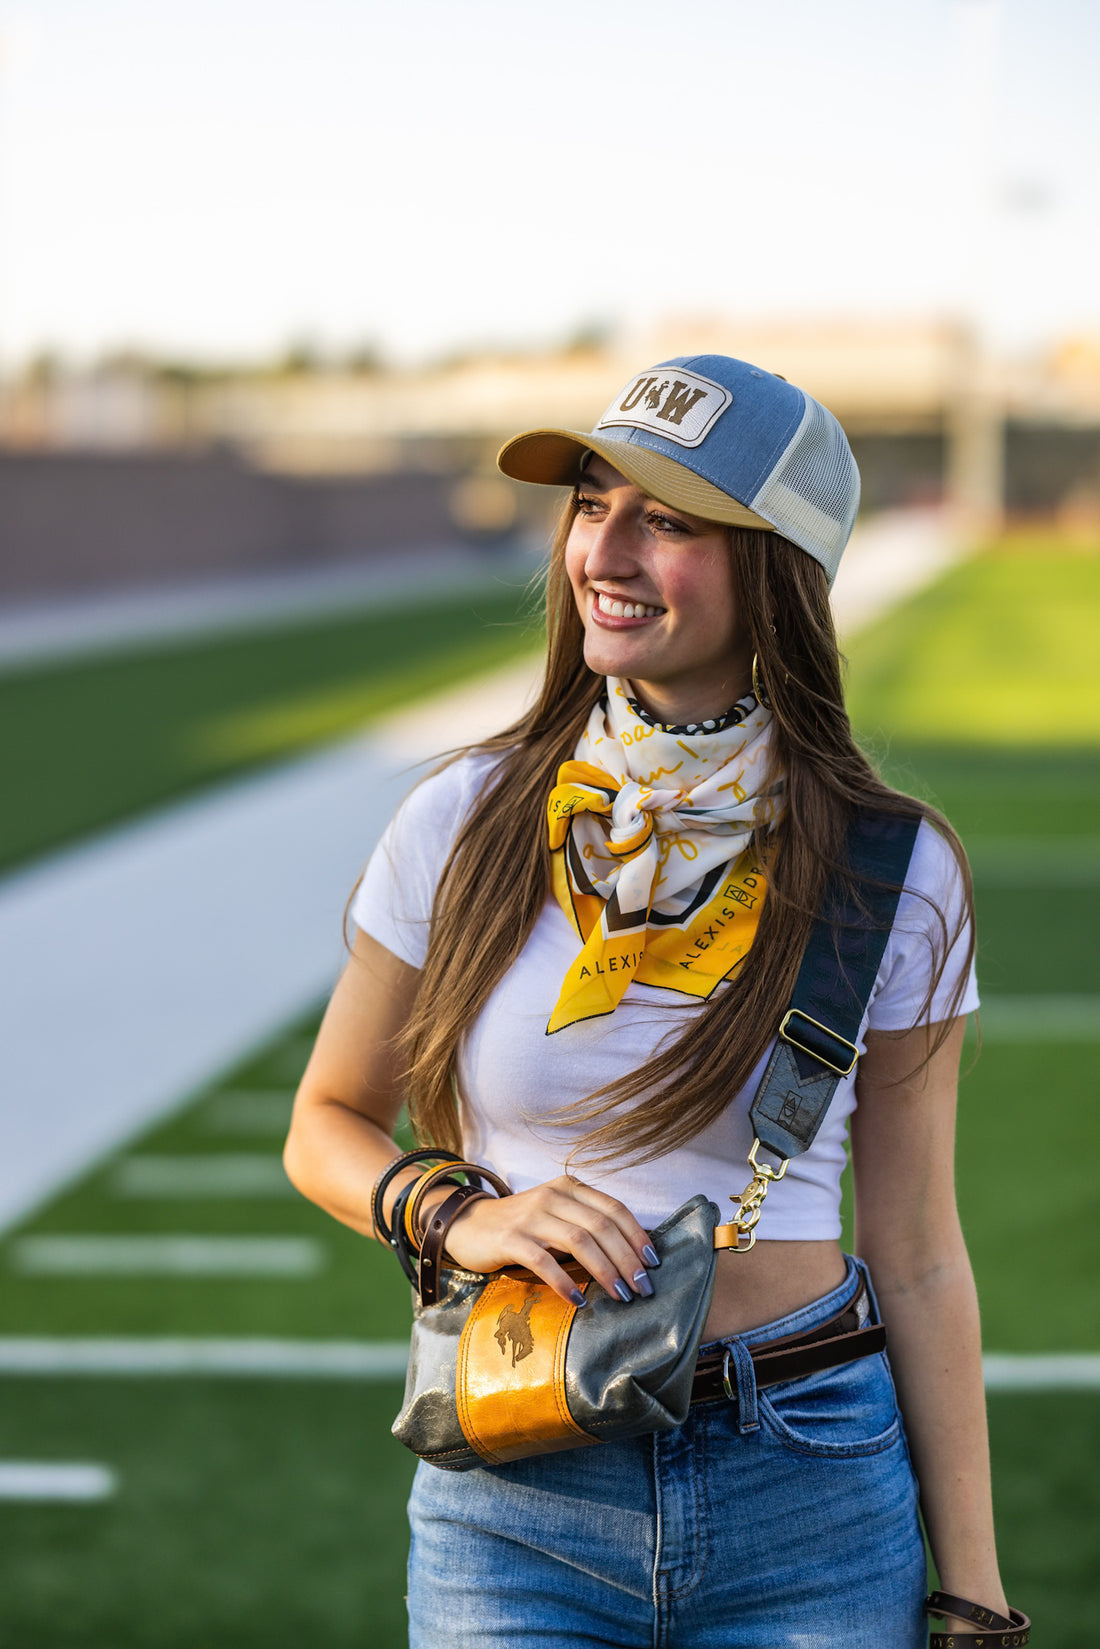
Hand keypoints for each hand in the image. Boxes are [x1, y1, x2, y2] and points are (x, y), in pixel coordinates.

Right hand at [438, 1174, 658, 1305]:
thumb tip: (632, 1254)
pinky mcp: (510, 1238)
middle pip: (601, 1226)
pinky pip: (543, 1260)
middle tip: (642, 1288)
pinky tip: (578, 1299)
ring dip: (604, 1270)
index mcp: (569, 1188)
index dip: (637, 1236)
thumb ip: (586, 1224)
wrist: (468, 1225)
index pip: (613, 1209)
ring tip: (620, 1295)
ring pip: (578, 1241)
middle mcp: (553, 1196)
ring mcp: (531, 1216)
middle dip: (627, 1259)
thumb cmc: (521, 1226)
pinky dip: (564, 1281)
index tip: (653, 1263)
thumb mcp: (556, 1215)